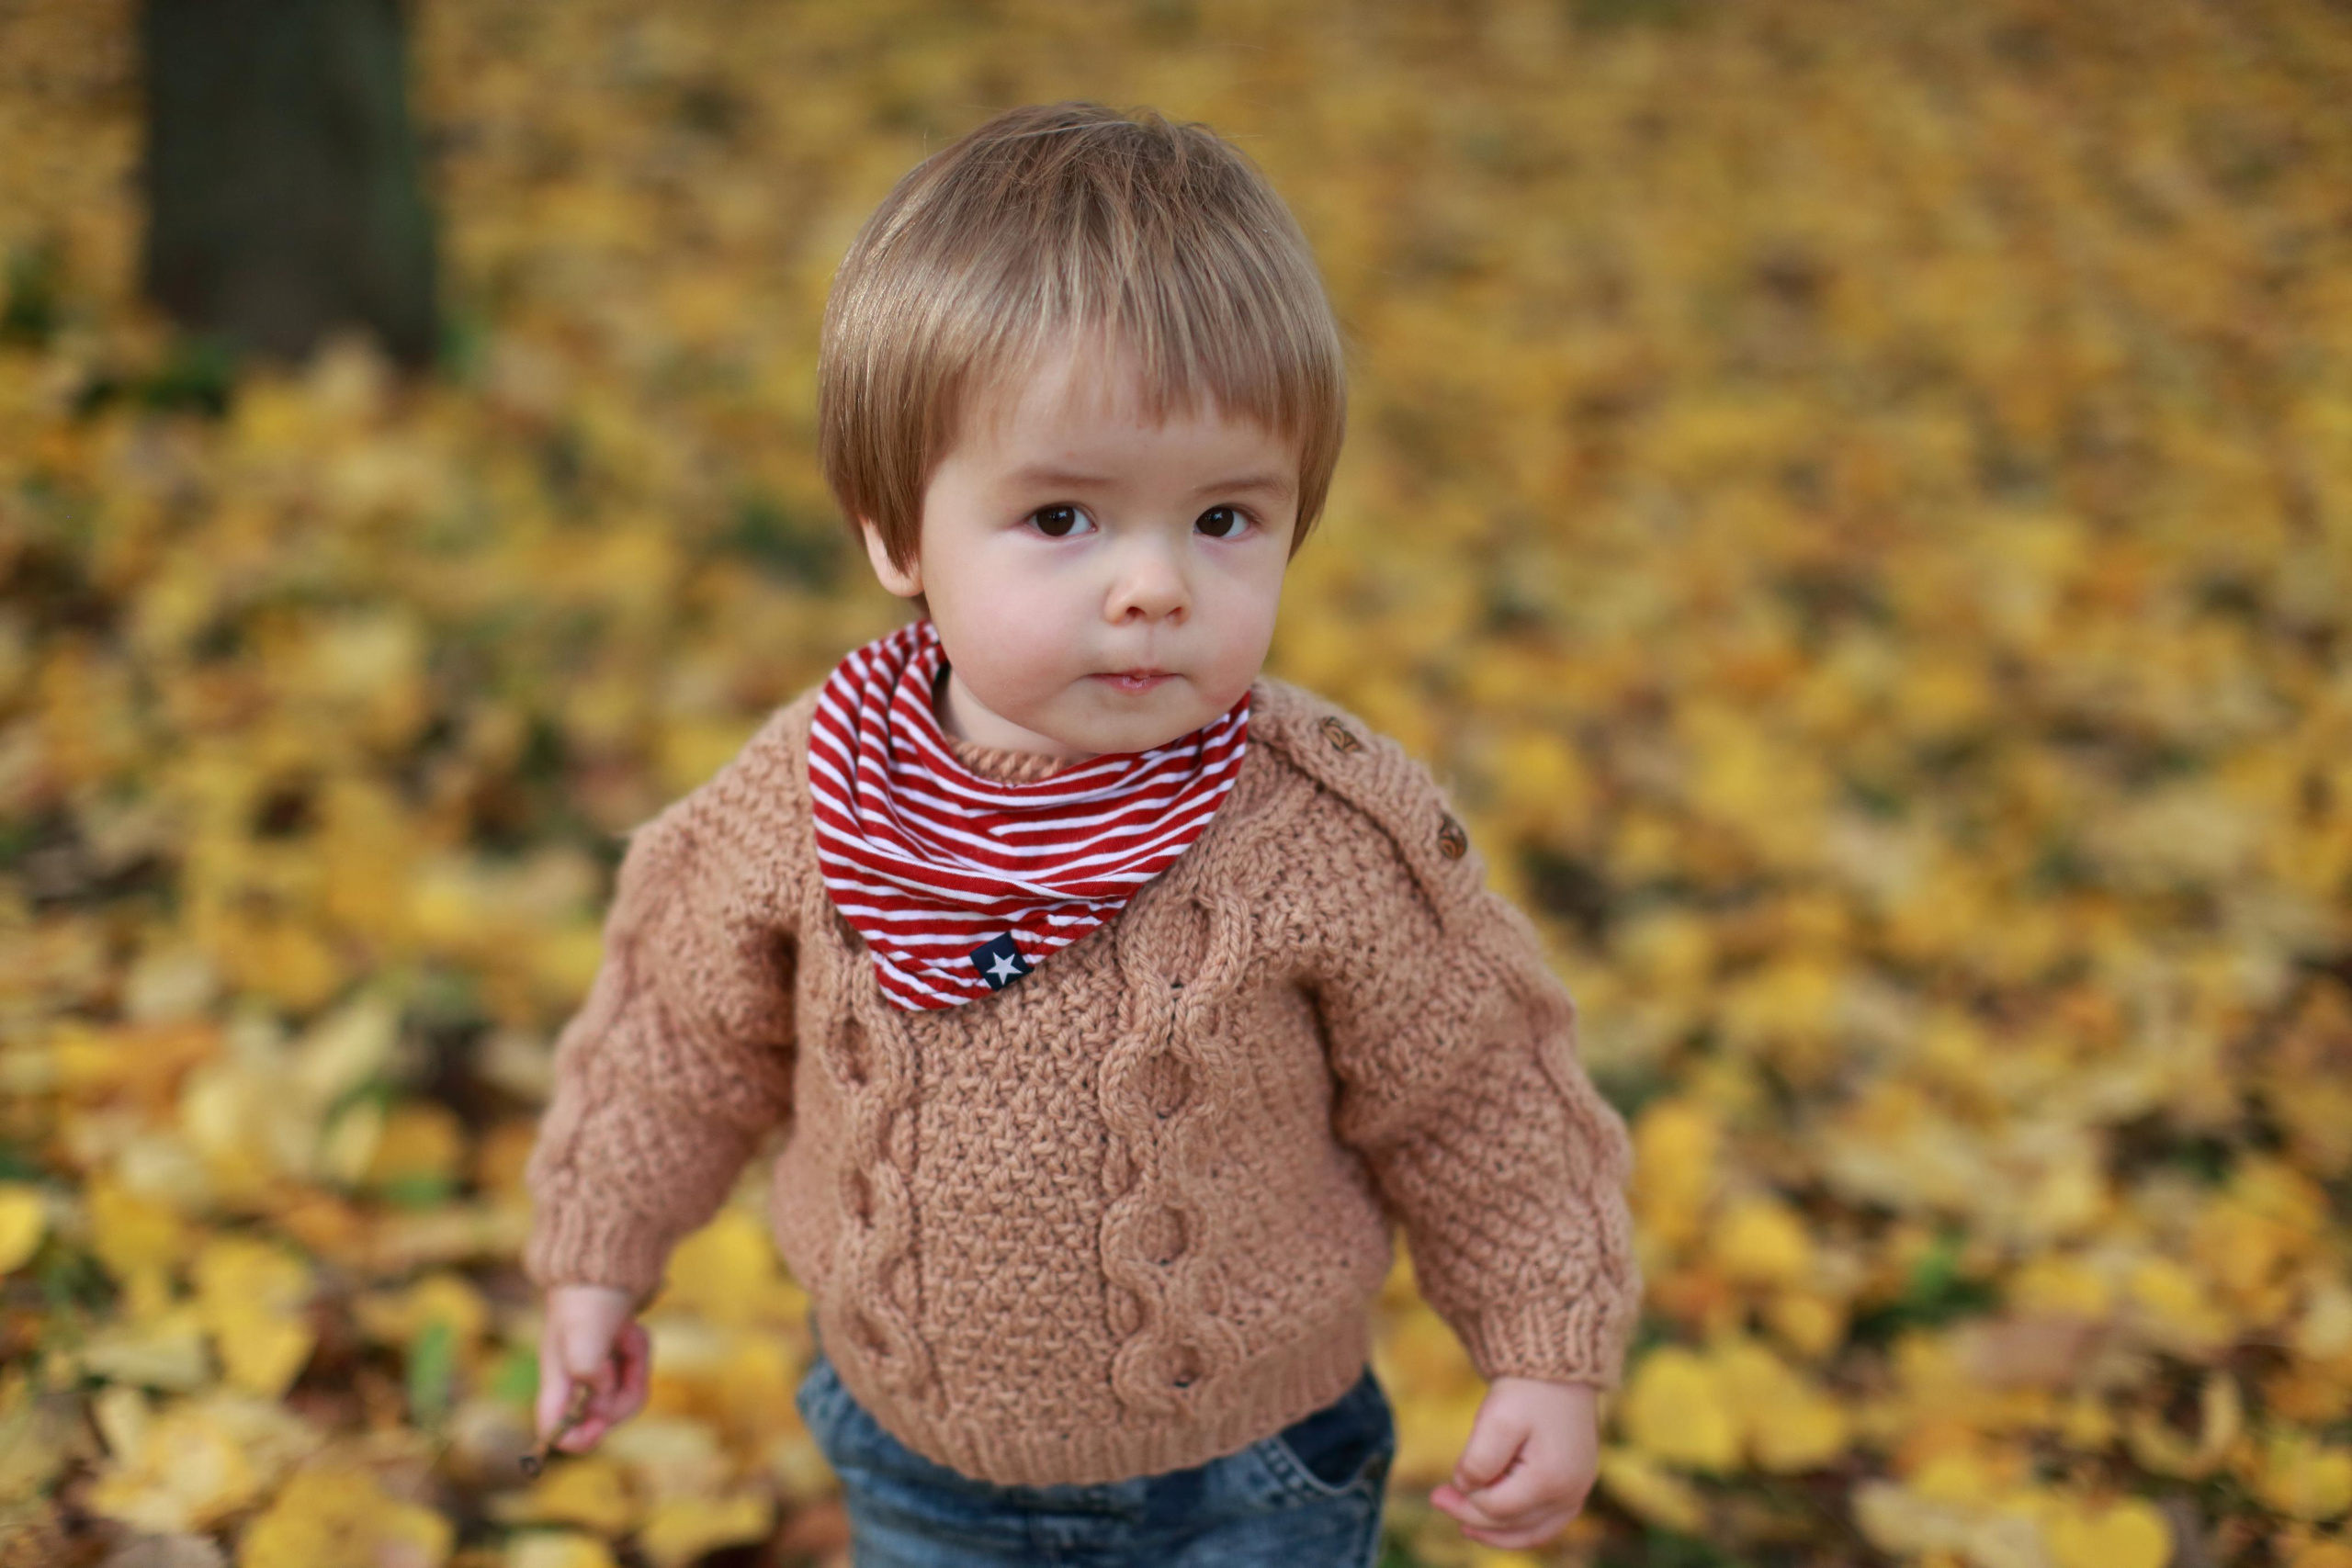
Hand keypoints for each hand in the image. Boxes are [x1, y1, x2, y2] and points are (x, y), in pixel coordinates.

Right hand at [536, 1282, 651, 1455]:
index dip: (575, 1438)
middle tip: (630, 1363)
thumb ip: (587, 1367)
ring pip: (622, 1393)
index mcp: (557, 1374)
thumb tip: (601, 1392)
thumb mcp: (585, 1329)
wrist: (610, 1250)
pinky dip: (639, 1354)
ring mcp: (595, 1362)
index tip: (599, 1427)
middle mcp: (573, 1373)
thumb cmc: (591, 1290)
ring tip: (632, 1335)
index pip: (552, 1426)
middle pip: (599, 1416)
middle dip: (622, 1396)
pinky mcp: (613, 1349)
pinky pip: (633, 1369)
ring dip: (634, 1369)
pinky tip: (636, 1330)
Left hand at [1428, 1376, 1600, 1550]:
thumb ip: (1478, 1460)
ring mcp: (1577, 1493)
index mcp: (1551, 1479)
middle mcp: (1570, 1493)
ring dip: (1495, 1532)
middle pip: (1511, 1523)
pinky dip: (1519, 1528)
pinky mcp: (1576, 1487)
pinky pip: (1546, 1523)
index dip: (1464, 1501)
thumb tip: (1466, 1488)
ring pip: (1531, 1532)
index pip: (1496, 1509)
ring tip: (1463, 1526)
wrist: (1557, 1371)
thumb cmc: (1526, 1392)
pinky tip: (1494, 1525)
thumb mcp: (1496, 1419)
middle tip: (1437, 1499)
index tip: (1440, 1489)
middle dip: (1471, 1516)